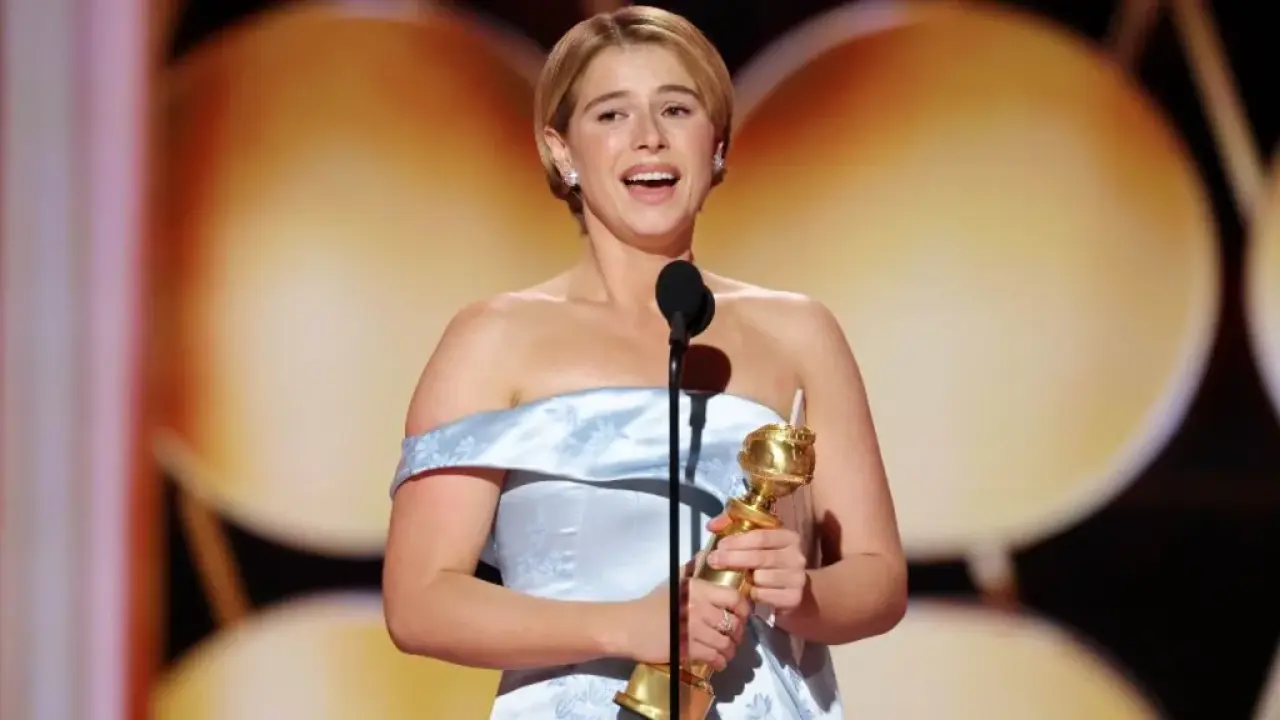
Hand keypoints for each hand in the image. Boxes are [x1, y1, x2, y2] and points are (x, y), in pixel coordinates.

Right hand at [619, 563, 751, 671]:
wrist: (629, 626)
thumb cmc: (651, 603)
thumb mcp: (673, 582)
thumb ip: (691, 568)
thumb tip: (705, 555)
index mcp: (699, 589)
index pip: (735, 598)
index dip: (744, 609)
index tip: (742, 615)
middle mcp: (700, 608)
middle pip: (734, 623)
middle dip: (738, 633)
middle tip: (734, 637)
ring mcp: (694, 629)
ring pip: (726, 643)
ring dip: (730, 650)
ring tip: (727, 651)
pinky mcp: (687, 649)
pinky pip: (714, 657)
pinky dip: (720, 662)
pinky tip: (718, 661)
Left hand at [705, 515, 808, 613]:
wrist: (789, 587)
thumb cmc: (766, 559)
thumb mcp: (754, 540)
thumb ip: (732, 527)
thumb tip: (712, 525)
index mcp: (789, 537)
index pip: (761, 536)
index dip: (738, 541)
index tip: (720, 545)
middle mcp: (797, 557)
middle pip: (760, 557)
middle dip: (732, 558)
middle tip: (713, 561)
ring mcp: (797, 578)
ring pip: (761, 578)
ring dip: (743, 578)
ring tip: (732, 577)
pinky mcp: (793, 598)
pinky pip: (764, 595)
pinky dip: (752, 594)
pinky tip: (746, 591)